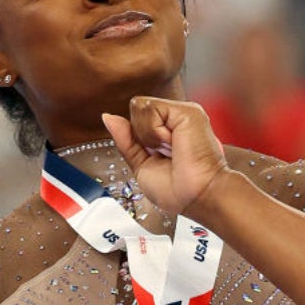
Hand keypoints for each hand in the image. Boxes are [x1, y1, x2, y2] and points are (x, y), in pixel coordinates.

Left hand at [102, 97, 229, 216]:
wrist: (196, 197)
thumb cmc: (177, 190)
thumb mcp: (141, 164)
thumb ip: (125, 140)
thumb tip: (108, 117)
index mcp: (168, 130)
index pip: (136, 119)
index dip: (136, 139)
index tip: (156, 158)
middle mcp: (176, 119)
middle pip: (136, 110)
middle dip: (141, 138)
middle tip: (165, 155)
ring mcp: (182, 113)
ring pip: (140, 107)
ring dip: (148, 136)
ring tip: (170, 150)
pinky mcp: (187, 111)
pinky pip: (151, 109)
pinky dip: (154, 133)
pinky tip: (172, 144)